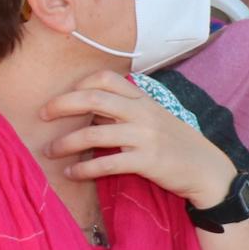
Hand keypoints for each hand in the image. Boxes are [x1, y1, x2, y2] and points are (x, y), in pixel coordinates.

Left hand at [42, 74, 238, 202]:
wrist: (207, 169)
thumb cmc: (176, 144)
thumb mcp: (155, 118)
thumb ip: (126, 111)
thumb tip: (89, 111)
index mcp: (143, 99)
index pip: (106, 78)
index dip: (79, 84)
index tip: (63, 97)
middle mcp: (143, 113)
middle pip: (94, 99)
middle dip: (62, 105)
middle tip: (41, 115)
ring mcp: (145, 137)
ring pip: (94, 133)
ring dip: (65, 142)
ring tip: (49, 150)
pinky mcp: (146, 161)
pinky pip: (106, 163)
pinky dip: (83, 168)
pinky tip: (71, 172)